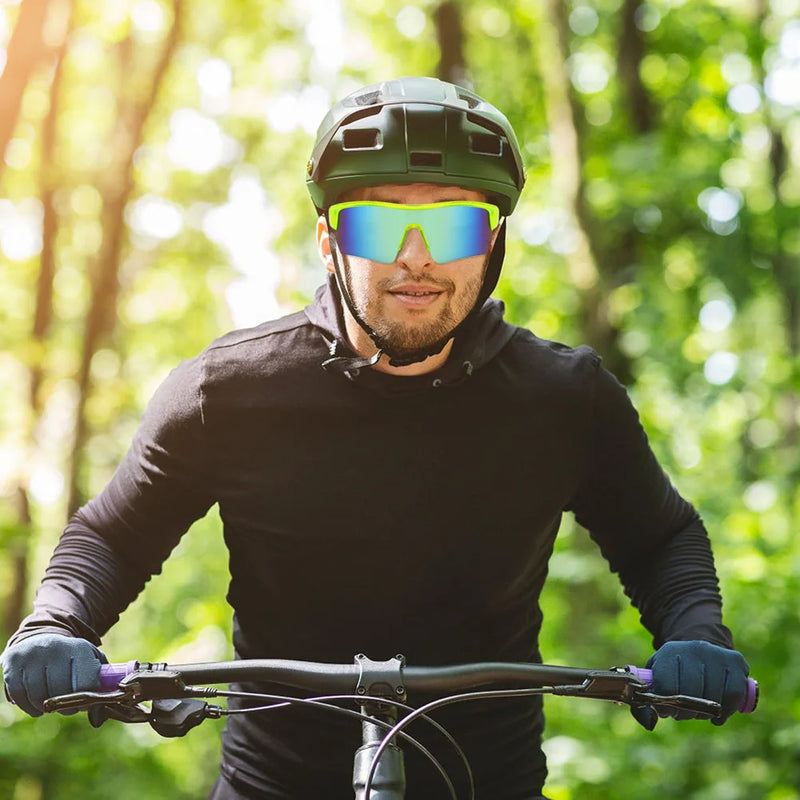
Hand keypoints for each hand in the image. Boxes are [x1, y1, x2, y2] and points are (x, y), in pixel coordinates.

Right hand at [1, 633, 106, 717]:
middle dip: (65, 707)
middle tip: (66, 709)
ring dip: (45, 709)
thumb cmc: (69, 659)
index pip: (86, 683)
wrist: (39, 639)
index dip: (85, 701)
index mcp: (79, 648)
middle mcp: (56, 648)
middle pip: (60, 692)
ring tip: (51, 707)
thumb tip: (98, 720)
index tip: (83, 705)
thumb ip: (100, 688)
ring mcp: (33, 654)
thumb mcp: (89, 663)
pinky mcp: (14, 662)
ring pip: (39, 697)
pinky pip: (19, 695)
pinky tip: (36, 706)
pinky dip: (28, 707)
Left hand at [631, 640, 748, 729]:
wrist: (701, 649)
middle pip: (690, 694)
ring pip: (713, 697)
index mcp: (669, 651)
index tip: (666, 712)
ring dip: (705, 713)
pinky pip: (733, 694)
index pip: (666, 686)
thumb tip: (649, 722)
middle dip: (685, 712)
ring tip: (699, 710)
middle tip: (684, 714)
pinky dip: (726, 711)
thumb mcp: (657, 677)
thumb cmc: (675, 670)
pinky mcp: (735, 661)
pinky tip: (718, 714)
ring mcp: (715, 653)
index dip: (665, 706)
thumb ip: (645, 700)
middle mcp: (693, 649)